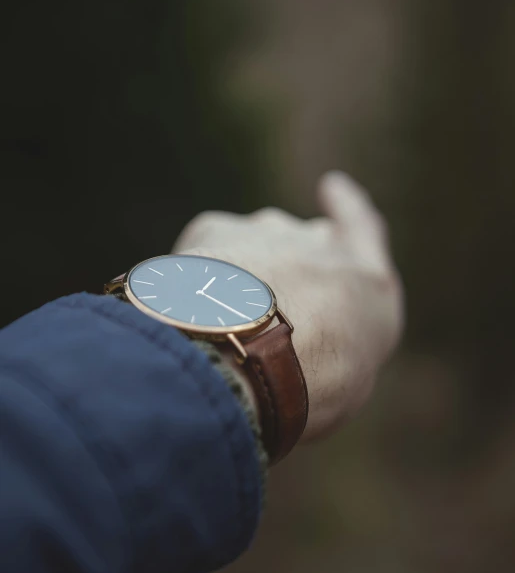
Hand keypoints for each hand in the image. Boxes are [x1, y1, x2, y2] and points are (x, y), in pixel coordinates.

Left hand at [173, 171, 403, 439]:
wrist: (250, 356)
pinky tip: (187, 314)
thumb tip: (302, 332)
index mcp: (370, 283)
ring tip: (222, 327)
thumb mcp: (345, 378)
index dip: (349, 208)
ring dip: (242, 273)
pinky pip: (207, 251)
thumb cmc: (307, 387)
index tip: (332, 185)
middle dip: (289, 258)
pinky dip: (198, 275)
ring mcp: (269, 231)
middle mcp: (323, 245)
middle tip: (268, 293)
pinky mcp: (217, 228)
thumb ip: (332, 338)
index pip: (364, 230)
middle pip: (305, 240)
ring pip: (253, 245)